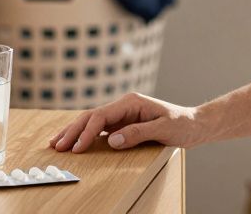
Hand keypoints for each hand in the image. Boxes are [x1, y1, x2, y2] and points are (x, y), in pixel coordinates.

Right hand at [47, 92, 205, 152]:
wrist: (194, 124)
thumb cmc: (182, 124)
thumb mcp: (164, 129)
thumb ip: (138, 133)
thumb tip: (113, 140)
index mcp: (131, 102)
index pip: (102, 115)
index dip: (87, 132)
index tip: (77, 147)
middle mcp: (123, 106)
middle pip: (91, 116)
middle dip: (73, 131)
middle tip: (57, 146)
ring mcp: (122, 115)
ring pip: (92, 122)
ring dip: (74, 132)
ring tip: (56, 143)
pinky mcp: (123, 124)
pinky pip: (99, 129)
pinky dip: (85, 136)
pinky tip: (74, 142)